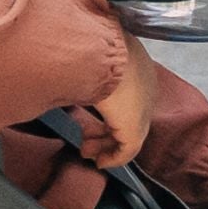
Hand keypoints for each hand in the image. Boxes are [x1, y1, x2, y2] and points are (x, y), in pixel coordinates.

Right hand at [79, 34, 157, 169]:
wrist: (97, 49)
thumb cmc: (85, 46)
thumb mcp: (84, 54)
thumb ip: (79, 67)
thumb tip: (62, 73)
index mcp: (135, 64)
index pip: (126, 95)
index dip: (106, 107)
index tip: (88, 117)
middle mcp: (145, 86)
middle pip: (126, 115)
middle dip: (103, 132)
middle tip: (85, 141)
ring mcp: (142, 107)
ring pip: (128, 133)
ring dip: (105, 144)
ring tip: (87, 152)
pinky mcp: (135, 126)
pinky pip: (128, 149)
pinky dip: (114, 158)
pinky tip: (101, 162)